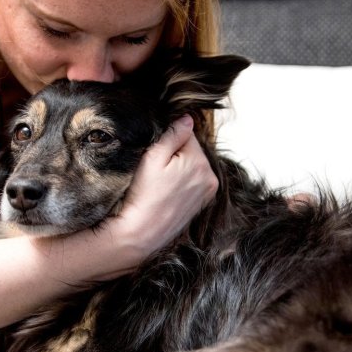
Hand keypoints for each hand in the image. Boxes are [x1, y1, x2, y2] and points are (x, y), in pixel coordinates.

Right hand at [108, 114, 217, 259]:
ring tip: (161, 183)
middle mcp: (210, 177)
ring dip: (180, 168)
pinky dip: (183, 183)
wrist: (141, 233)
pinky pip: (194, 182)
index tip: (155, 155)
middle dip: (176, 154)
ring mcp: (208, 192)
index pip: (187, 134)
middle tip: (156, 171)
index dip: (168, 140)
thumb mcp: (153, 158)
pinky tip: (167, 193)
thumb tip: (187, 119)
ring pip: (193, 166)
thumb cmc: (143, 197)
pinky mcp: (202, 204)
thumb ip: (173, 134)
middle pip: (192, 151)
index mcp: (200, 162)